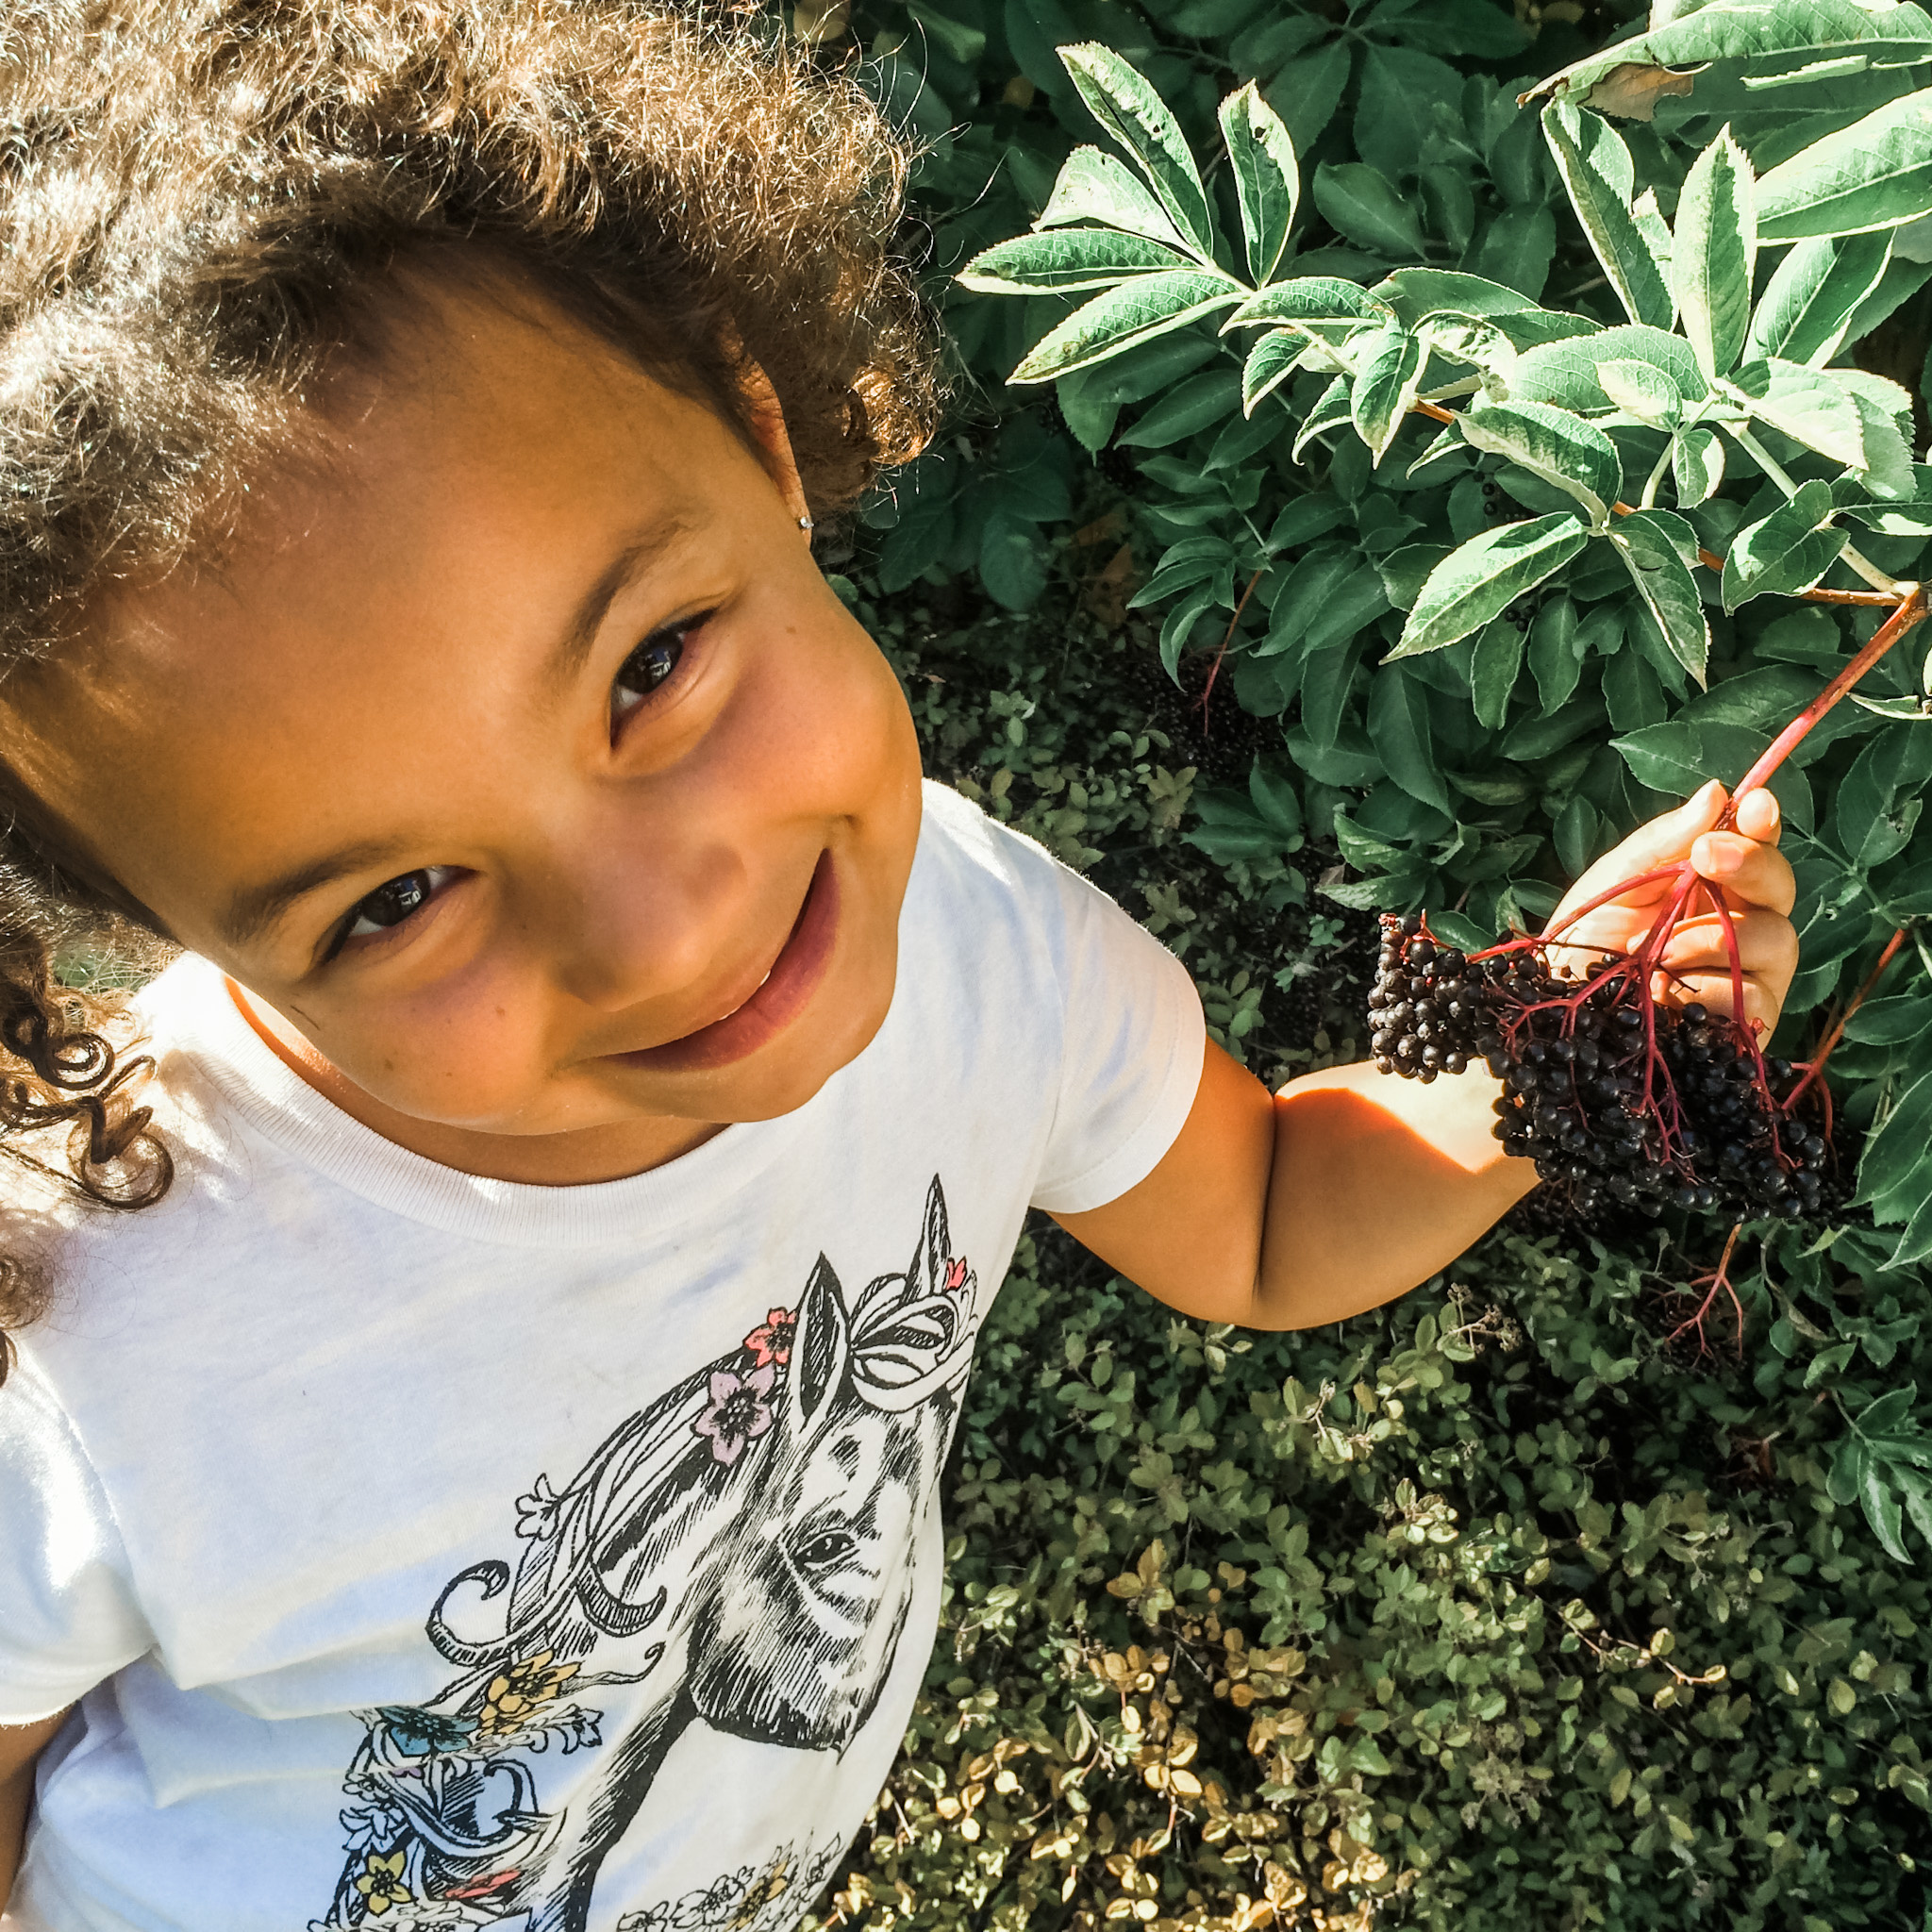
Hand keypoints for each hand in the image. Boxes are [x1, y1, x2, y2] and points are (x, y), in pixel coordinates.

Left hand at [1543, 779, 1797, 1038]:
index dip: (1763, 825)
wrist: (1554, 1024)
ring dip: (1717, 934)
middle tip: (1708, 855)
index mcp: (1707, 890)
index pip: (1755, 850)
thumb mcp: (1608, 888)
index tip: (1756, 804)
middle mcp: (1736, 930)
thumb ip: (1659, 845)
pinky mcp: (1739, 1029)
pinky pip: (1756, 996)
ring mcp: (1744, 980)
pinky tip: (1668, 991)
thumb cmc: (1579, 953)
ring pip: (1778, 939)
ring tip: (1660, 948)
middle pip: (1781, 888)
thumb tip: (1716, 794)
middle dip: (1752, 863)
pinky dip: (1710, 988)